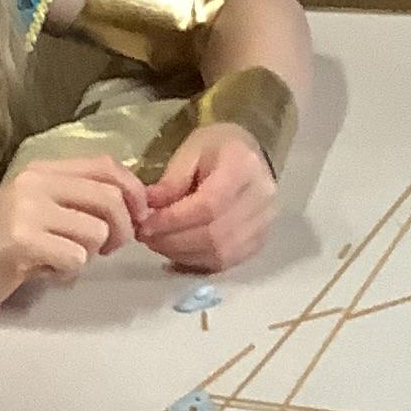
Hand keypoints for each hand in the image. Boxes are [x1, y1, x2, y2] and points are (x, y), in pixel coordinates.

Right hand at [0, 155, 146, 325]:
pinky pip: (76, 256)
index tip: (138, 217)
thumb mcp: (36, 211)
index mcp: (40, 169)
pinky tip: (44, 271)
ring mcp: (26, 209)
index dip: (134, 190)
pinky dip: (68, 271)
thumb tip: (133, 206)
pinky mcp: (22, 240)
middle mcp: (34, 182)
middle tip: (107, 249)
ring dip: (90, 254)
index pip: (106, 165)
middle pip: (109, 197)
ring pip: (97, 230)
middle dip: (123, 229)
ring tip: (62, 259)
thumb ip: (76, 201)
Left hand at [141, 119, 276, 273]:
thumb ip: (171, 181)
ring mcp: (265, 224)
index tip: (145, 224)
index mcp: (244, 167)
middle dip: (173, 240)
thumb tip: (148, 209)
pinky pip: (226, 262)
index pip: (208, 205)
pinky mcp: (260, 242)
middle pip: (214, 234)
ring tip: (158, 243)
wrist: (249, 156)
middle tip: (146, 236)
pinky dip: (196, 261)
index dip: (173, 220)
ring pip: (220, 253)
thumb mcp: (189, 151)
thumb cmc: (216, 148)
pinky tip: (177, 251)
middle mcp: (262, 199)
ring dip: (182, 254)